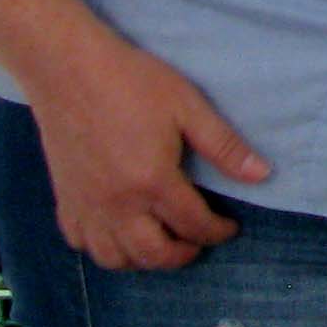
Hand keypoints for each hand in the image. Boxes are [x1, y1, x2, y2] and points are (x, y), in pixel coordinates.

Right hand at [28, 34, 269, 272]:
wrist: (66, 67)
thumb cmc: (131, 81)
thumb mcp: (188, 107)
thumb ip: (225, 147)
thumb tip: (262, 174)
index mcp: (152, 181)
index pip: (193, 225)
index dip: (218, 231)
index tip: (230, 227)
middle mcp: (117, 203)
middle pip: (154, 254)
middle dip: (183, 255)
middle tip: (197, 241)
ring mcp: (86, 204)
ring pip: (113, 258)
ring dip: (142, 259)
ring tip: (161, 240)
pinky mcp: (63, 197)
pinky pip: (80, 241)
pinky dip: (101, 247)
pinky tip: (118, 231)